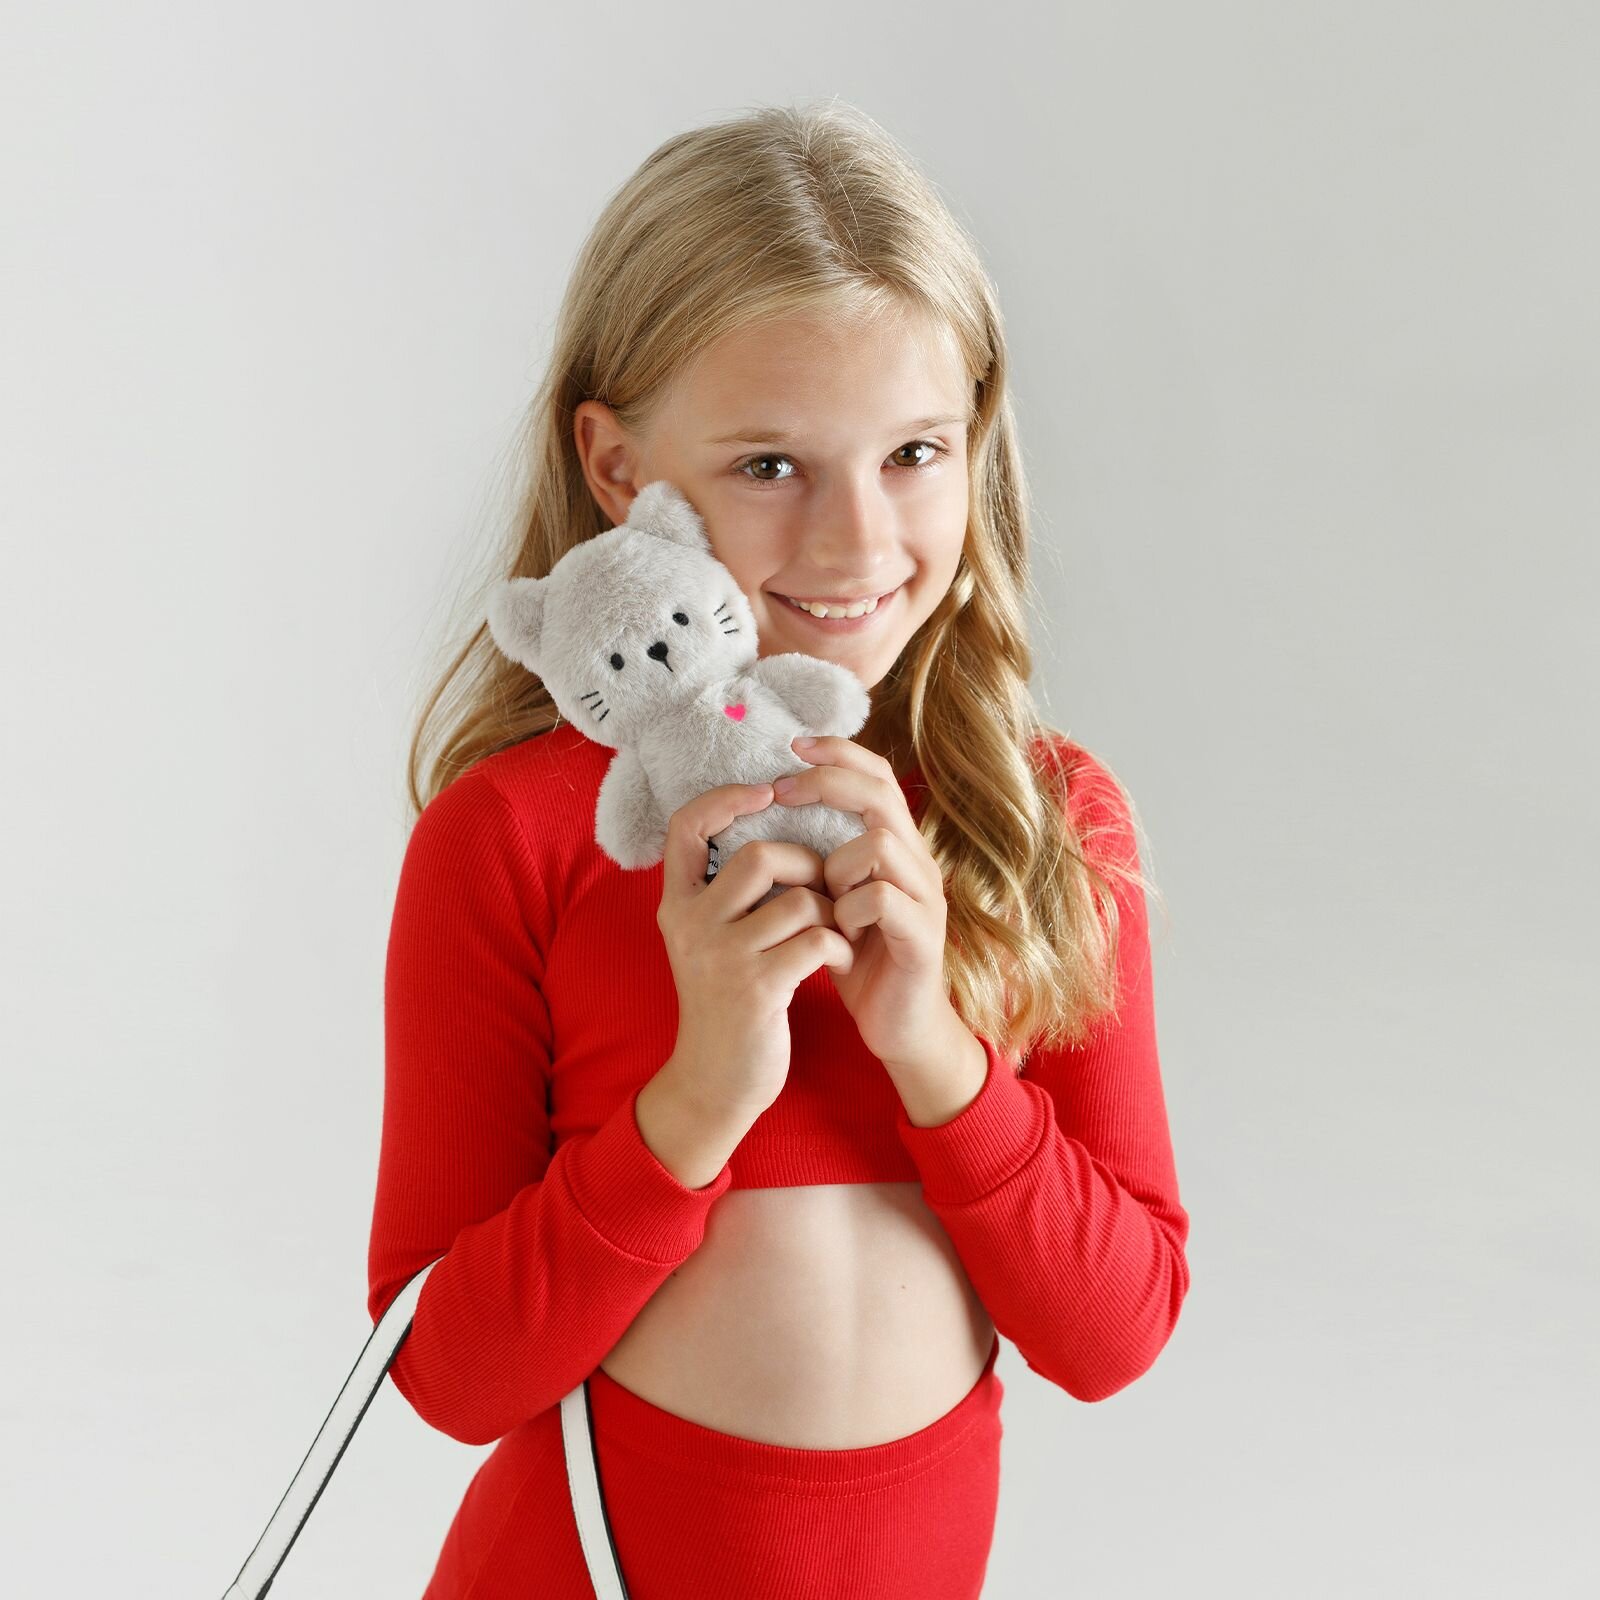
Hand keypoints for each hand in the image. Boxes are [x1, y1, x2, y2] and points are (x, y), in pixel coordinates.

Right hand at [656, 780, 854, 1120]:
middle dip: (808, 866)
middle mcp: (691, 925)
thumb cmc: (725, 998)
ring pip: (801, 899)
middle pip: (762, 855)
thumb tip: (770, 822)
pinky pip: (819, 939)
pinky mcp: (757, 989)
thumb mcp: (706, 939)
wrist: (715, 1082)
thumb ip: (724, 890)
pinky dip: (841, 947)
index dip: (727, 799)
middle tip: (822, 893)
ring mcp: (722, 957)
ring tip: (833, 933)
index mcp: (676, 905)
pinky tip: (838, 962)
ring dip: (832, 914)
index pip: (686, 826)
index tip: (766, 792)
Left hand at [771, 736, 960, 1071]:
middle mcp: (917, 862)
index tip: (791, 746)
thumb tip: (763, 815)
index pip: (876, 775)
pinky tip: (839, 935)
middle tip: (782, 792)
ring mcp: (925, 897)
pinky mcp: (923, 936)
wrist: (898, 1026)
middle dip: (827, 784)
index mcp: (895, 847)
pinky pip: (882, 898)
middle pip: (880, 793)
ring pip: (880, 842)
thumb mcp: (831, 900)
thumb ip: (816, 859)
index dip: (838, 753)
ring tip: (824, 898)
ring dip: (838, 864)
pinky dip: (850, 911)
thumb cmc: (858, 959)